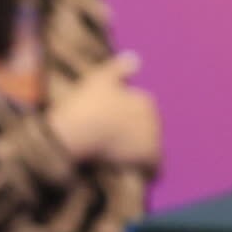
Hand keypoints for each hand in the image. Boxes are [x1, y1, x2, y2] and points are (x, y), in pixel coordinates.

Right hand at [45, 52, 162, 170]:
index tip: (115, 126)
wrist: (75, 133)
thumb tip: (136, 57)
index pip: (145, 112)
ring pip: (154, 148)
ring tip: (125, 159)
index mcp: (145, 100)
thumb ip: (120, 68)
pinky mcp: (147, 157)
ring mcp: (152, 138)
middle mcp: (153, 119)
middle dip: (138, 135)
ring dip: (143, 153)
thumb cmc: (84, 105)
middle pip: (150, 130)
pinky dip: (150, 170)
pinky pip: (155, 168)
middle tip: (117, 143)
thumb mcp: (100, 79)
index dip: (130, 119)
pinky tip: (139, 173)